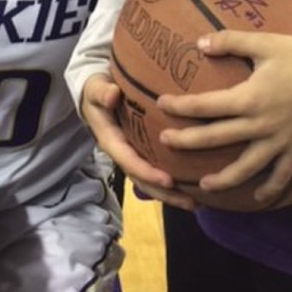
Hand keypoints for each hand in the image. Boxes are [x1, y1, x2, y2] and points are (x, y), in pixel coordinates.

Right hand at [80, 74, 194, 209]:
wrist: (96, 91)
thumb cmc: (97, 90)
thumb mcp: (95, 89)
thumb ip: (102, 92)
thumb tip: (112, 95)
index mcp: (112, 141)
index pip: (130, 162)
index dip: (148, 173)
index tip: (169, 181)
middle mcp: (123, 153)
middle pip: (143, 180)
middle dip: (165, 193)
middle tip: (191, 203)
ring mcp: (133, 154)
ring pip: (150, 180)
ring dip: (171, 193)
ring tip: (196, 202)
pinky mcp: (142, 150)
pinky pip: (156, 167)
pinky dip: (172, 180)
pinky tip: (193, 184)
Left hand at [157, 31, 291, 205]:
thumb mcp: (264, 43)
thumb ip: (230, 41)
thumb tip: (199, 43)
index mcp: (248, 98)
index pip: (205, 106)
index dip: (180, 106)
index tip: (161, 104)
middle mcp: (259, 125)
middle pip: (216, 138)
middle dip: (187, 142)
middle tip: (165, 143)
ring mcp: (278, 142)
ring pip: (245, 167)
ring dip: (223, 179)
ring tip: (203, 185)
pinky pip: (281, 176)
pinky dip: (269, 188)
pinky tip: (257, 197)